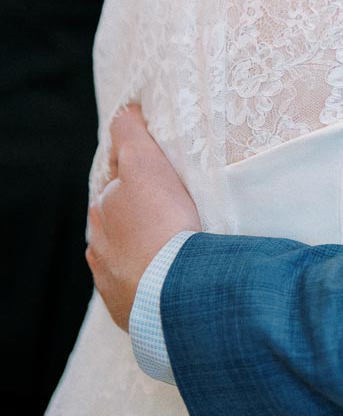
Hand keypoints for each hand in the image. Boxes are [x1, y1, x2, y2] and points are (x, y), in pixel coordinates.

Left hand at [86, 105, 200, 330]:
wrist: (172, 290)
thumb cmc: (161, 221)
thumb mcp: (144, 163)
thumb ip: (129, 133)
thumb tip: (125, 110)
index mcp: (102, 205)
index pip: (117, 177)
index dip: (138, 167)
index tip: (160, 167)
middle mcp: (98, 240)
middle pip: (117, 215)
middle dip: (137, 208)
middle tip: (171, 204)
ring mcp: (110, 275)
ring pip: (123, 250)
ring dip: (140, 243)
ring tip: (172, 242)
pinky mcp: (126, 305)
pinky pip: (135, 283)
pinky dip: (147, 274)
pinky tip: (167, 272)